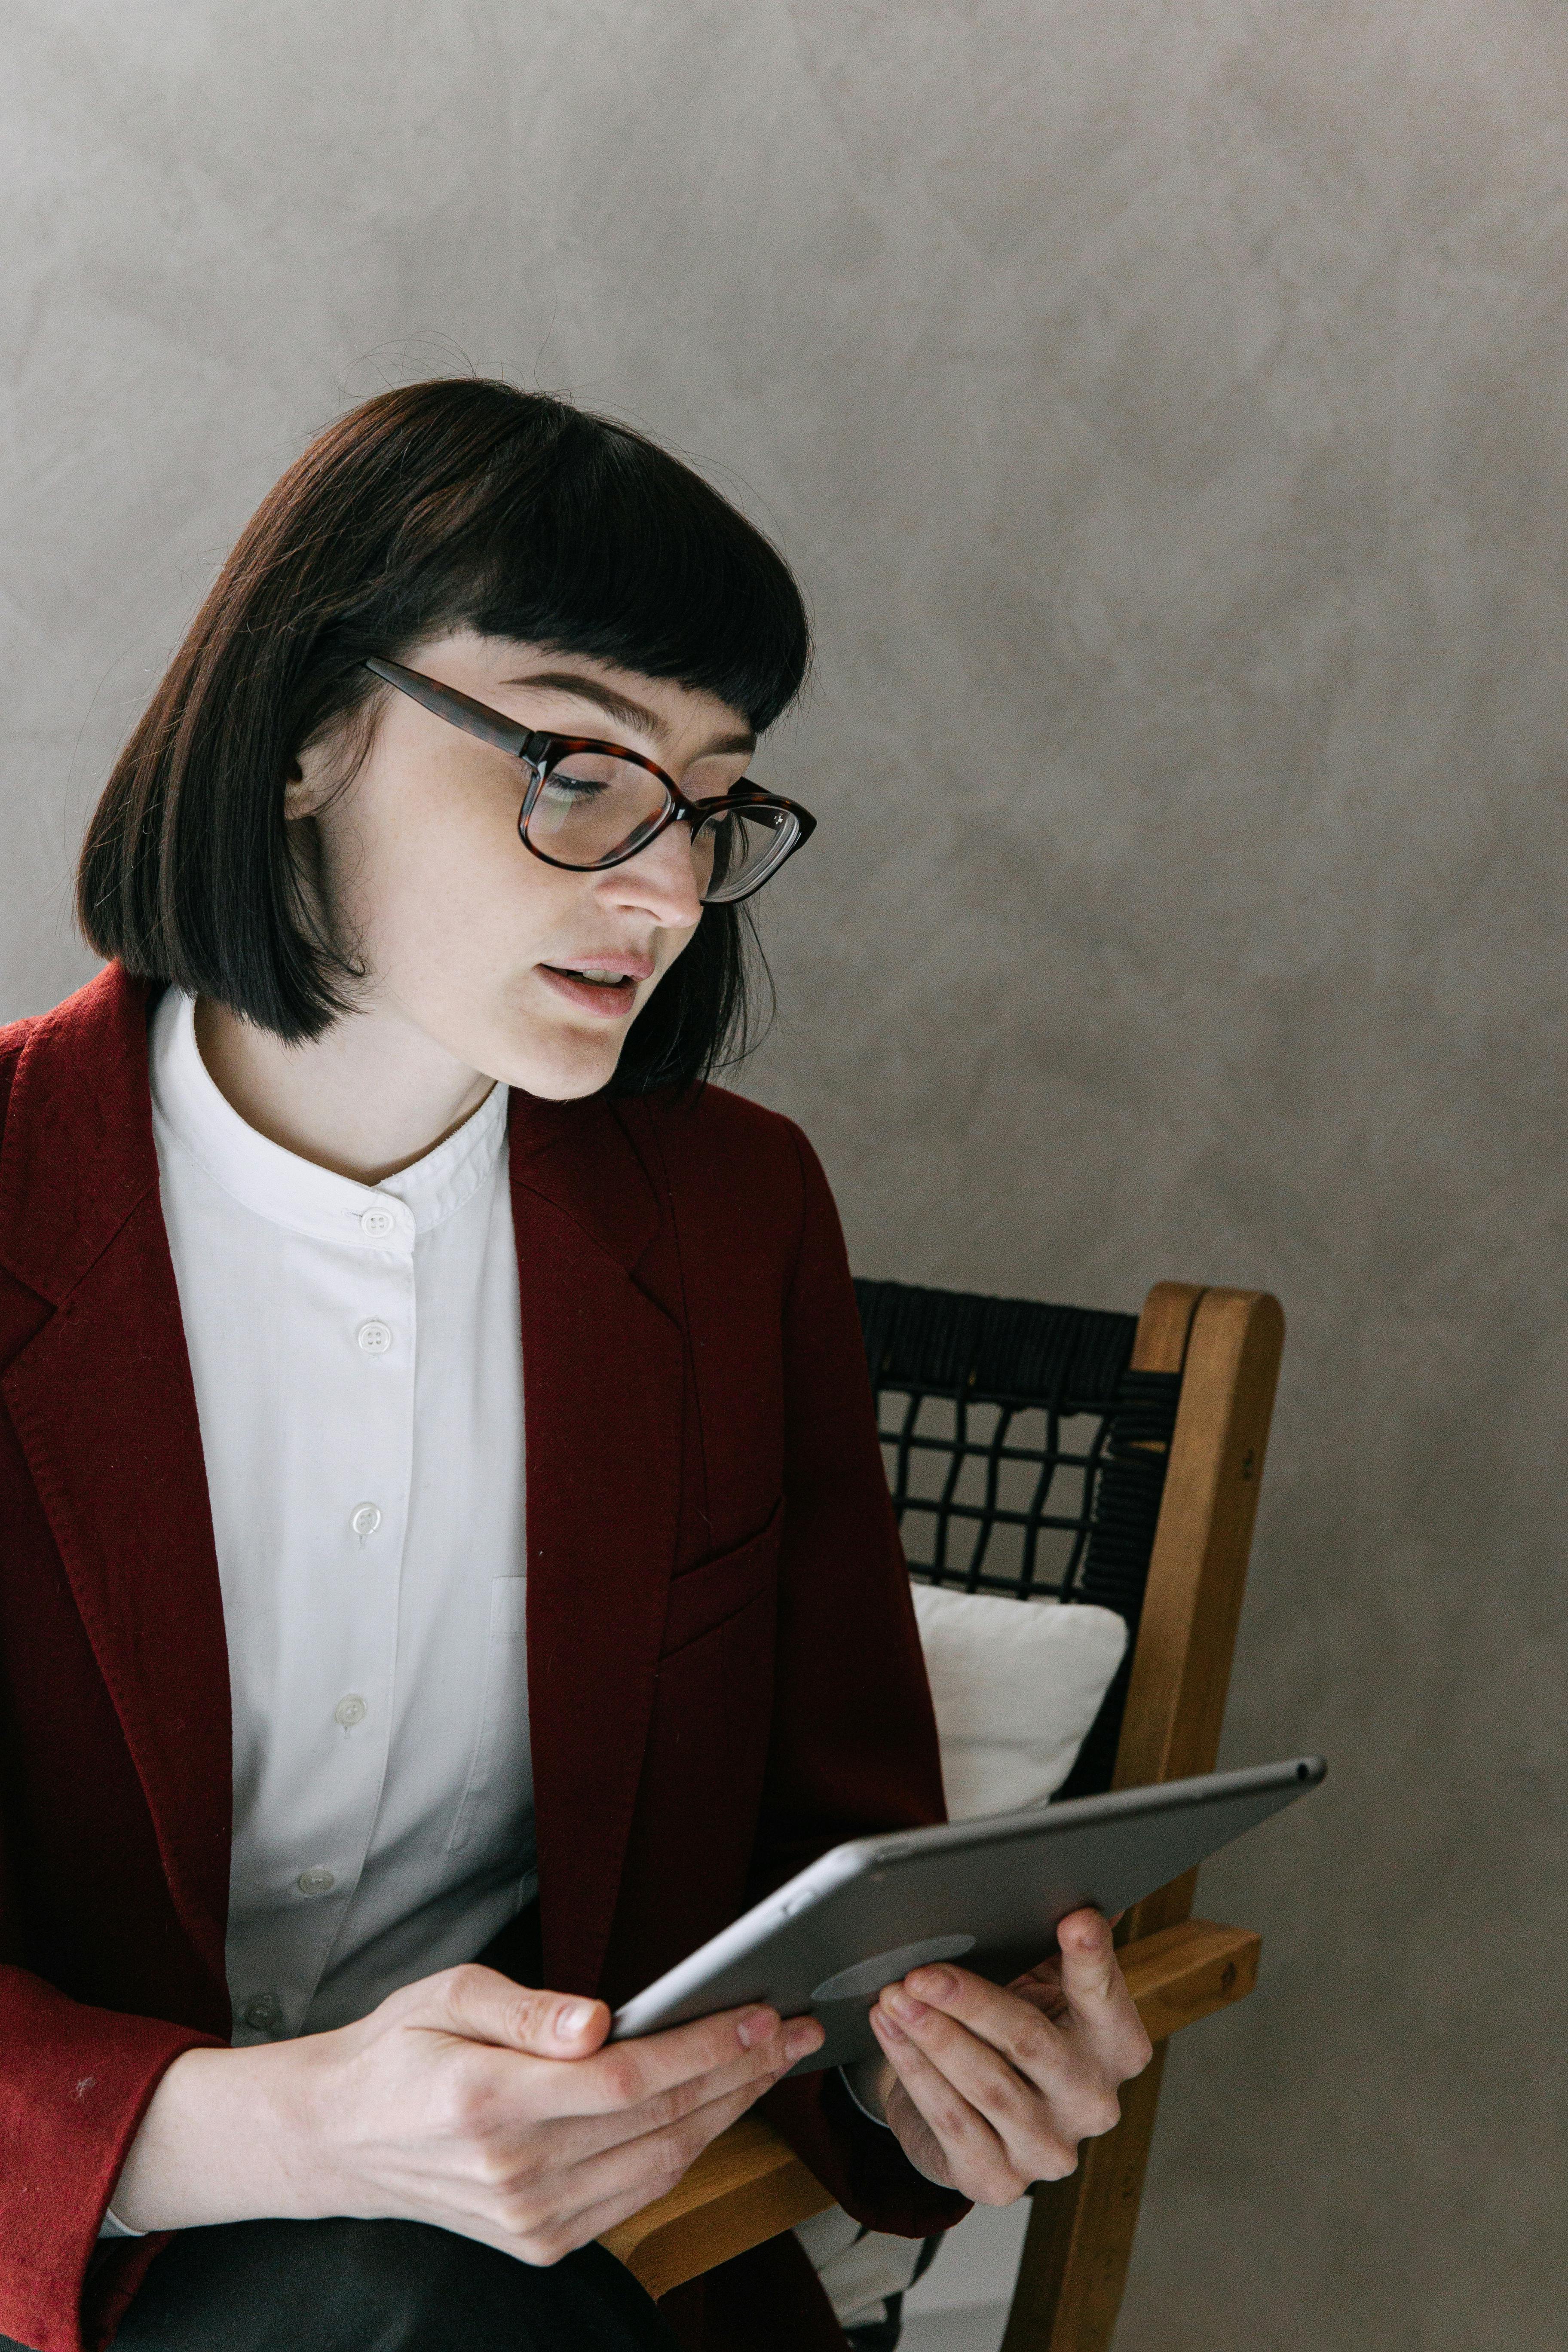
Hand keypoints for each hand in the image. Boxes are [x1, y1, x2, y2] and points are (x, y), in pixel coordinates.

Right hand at [111, 1964, 824, 2262]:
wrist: (340, 2137)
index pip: (628, 2079)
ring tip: (770, 2065)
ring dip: (727, 2113)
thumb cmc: (399, 2049)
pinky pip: (636, 2195)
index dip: (705, 2048)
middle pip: (659, 2122)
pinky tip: (716, 2110)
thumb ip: (528, 2008)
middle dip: (740, 2073)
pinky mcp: (541, 2241)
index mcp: (489, 2102)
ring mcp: (530, 2218)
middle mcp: (514, 2172)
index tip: (761, 2014)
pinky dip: (686, 2151)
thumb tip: (602, 2019)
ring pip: (660, 2164)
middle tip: (794, 2032)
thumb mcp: (449, 1993)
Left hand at [863, 1910, 1152, 2203]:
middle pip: (1029, 2040)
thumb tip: (1054, 1881)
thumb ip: (1049, 1942)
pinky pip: (949, 2119)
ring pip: (983, 2083)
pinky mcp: (999, 2180)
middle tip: (921, 1971)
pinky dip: (913, 2070)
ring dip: (930, 2034)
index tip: (1075, 1920)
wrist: (978, 2113)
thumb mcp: (1039, 1984)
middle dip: (968, 2001)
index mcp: (1117, 2044)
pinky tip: (889, 2033)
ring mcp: (1049, 2149)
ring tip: (893, 1994)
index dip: (1090, 1958)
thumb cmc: (1014, 2028)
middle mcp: (1094, 2101)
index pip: (1104, 1993)